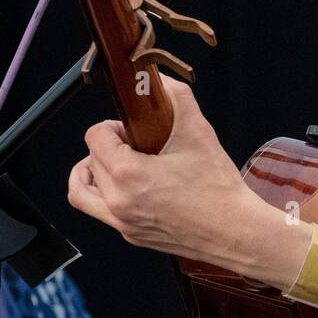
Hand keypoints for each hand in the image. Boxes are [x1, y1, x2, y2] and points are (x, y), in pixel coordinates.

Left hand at [67, 77, 267, 269]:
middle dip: (106, 147)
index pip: (95, 137)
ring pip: (82, 194)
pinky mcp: (132, 236)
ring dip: (90, 174)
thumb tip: (164, 82)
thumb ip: (178, 99)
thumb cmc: (219, 191)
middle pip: (89, 161)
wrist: (235, 232)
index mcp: (128, 175)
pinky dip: (108, 196)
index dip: (111, 126)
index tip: (130, 129)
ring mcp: (123, 222)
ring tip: (112, 165)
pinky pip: (103, 213)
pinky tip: (133, 188)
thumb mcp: (199, 133)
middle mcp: (119, 202)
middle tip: (133, 144)